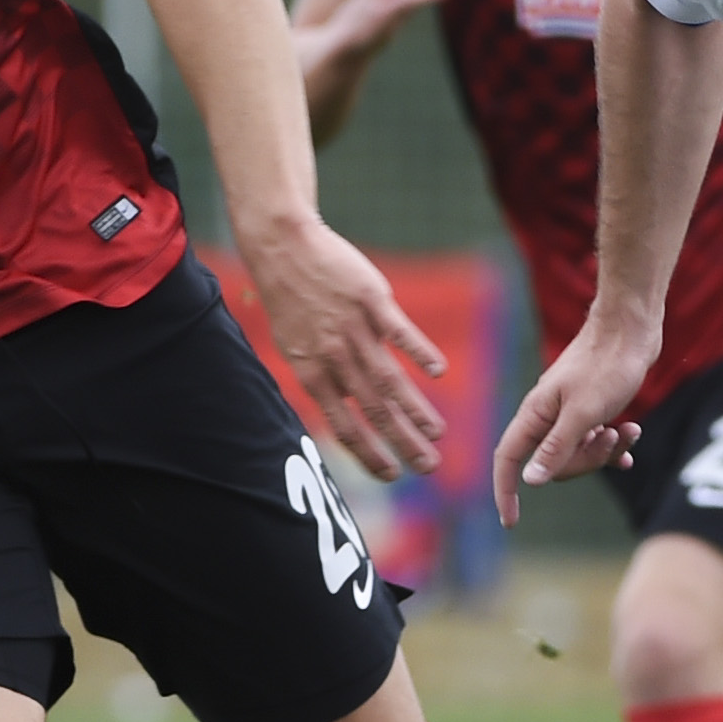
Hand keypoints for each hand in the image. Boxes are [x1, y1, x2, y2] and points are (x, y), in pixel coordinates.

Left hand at [241, 215, 448, 478]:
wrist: (284, 246)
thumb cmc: (290, 297)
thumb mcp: (293, 345)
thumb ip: (321, 378)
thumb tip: (343, 409)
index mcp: (312, 373)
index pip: (344, 427)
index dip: (369, 455)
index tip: (392, 475)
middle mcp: (334, 358)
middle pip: (373, 411)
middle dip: (403, 444)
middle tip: (428, 467)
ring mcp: (354, 329)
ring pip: (389, 379)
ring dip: (415, 410)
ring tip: (437, 433)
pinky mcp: (372, 301)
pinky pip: (400, 334)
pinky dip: (420, 353)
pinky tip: (439, 373)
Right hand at [493, 319, 655, 523]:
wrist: (632, 328)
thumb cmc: (607, 365)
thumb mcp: (584, 412)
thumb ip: (557, 447)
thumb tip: (530, 480)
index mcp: (536, 414)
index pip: (509, 459)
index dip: (505, 490)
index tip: (510, 521)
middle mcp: (548, 415)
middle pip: (552, 464)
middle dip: (584, 463)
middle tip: (608, 440)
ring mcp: (570, 412)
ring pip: (579, 453)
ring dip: (605, 450)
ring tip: (627, 430)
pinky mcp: (592, 408)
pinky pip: (596, 440)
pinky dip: (614, 444)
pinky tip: (631, 436)